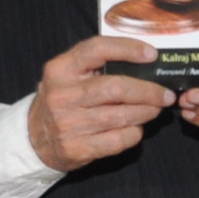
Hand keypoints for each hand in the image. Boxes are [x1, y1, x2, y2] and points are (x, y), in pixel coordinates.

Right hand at [25, 36, 171, 172]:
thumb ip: (96, 65)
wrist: (34, 139)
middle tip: (165, 94)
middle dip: (148, 91)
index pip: (97, 49)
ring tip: (155, 109)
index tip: (151, 55)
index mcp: (60, 69)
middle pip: (116, 88)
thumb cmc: (61, 101)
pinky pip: (119, 139)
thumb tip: (144, 62)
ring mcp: (68, 124)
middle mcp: (62, 95)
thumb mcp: (67, 76)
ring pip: (122, 115)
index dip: (128, 49)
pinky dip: (134, 133)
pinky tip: (136, 128)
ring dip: (146, 112)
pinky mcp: (77, 148)